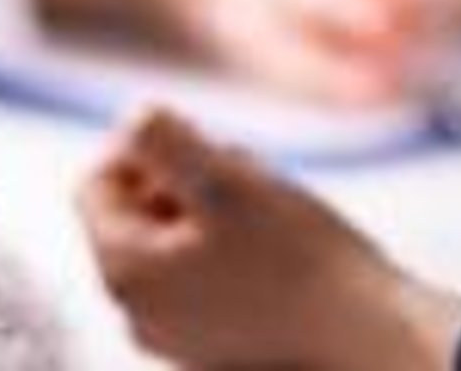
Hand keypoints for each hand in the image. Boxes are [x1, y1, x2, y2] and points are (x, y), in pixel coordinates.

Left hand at [79, 105, 460, 369]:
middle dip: (183, 178)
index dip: (143, 147)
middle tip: (242, 174)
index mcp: (124, 274)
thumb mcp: (226, 181)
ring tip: (267, 211)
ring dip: (210, 208)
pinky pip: (198, 273)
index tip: (199, 141)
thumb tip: (133, 118)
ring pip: (171, 239)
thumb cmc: (302, 265)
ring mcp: (174, 333)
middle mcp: (136, 314)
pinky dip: (227, 247)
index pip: (94, 185)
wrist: (366, 340)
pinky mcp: (211, 342)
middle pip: (133, 211)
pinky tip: (275, 247)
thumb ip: (163, 140)